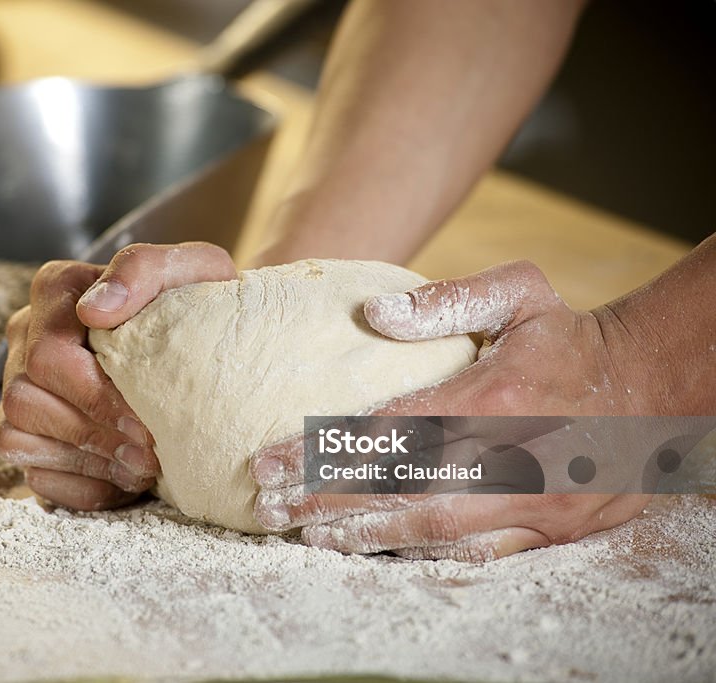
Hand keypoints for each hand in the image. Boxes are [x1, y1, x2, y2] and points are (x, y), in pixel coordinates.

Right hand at [0, 242, 235, 510]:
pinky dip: (81, 485)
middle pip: (25, 397)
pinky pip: (32, 473)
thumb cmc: (196, 302)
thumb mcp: (192, 269)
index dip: (93, 394)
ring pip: (17, 436)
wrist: (206, 338)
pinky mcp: (28, 433)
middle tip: (151, 454)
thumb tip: (94, 308)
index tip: (145, 418)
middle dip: (93, 432)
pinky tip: (125, 480)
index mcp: (57, 291)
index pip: (49, 352)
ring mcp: (19, 386)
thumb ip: (143, 270)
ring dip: (85, 461)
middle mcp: (26, 337)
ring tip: (142, 467)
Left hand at [251, 260, 662, 560]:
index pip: (384, 432)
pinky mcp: (551, 528)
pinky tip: (379, 552)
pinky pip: (476, 552)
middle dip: (324, 503)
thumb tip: (373, 313)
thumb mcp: (520, 294)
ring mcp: (531, 500)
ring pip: (430, 529)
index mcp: (491, 397)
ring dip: (362, 535)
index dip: (319, 453)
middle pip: (395, 489)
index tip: (266, 464)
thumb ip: (447, 301)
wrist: (654, 387)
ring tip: (307, 538)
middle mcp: (507, 456)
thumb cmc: (572, 338)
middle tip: (268, 511)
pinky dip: (422, 553)